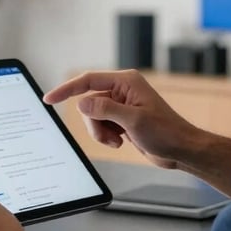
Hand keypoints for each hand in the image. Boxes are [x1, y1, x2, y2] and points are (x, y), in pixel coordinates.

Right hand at [44, 69, 199, 169]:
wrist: (181, 149)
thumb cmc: (166, 132)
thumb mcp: (133, 120)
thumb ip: (105, 109)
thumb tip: (81, 102)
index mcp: (126, 81)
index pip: (88, 81)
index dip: (67, 89)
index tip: (49, 98)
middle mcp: (122, 89)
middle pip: (89, 102)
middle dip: (94, 123)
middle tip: (111, 136)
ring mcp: (121, 104)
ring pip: (93, 116)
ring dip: (100, 132)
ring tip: (118, 140)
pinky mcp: (122, 118)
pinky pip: (101, 125)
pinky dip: (106, 136)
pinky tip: (122, 141)